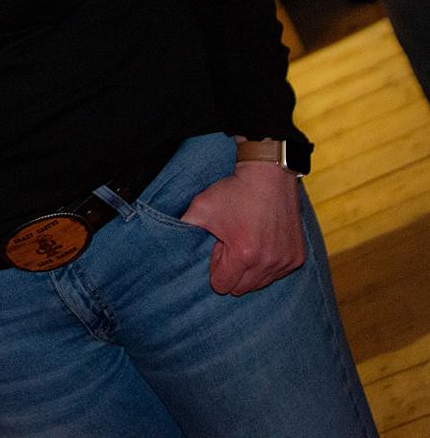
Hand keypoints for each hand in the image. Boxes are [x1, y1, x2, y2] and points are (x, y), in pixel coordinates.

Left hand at [180, 161, 304, 294]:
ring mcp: (286, 261)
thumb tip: (165, 244)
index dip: (215, 268)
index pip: (223, 286)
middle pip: (242, 288)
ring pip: (261, 283)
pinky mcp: (297, 256)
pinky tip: (261, 241)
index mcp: (244, 255)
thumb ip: (182, 228)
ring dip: (250, 269)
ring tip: (246, 241)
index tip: (218, 248)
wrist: (268, 175)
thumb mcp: (200, 208)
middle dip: (232, 271)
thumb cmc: (233, 191)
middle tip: (231, 244)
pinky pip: (277, 274)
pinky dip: (267, 264)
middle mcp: (269, 262)